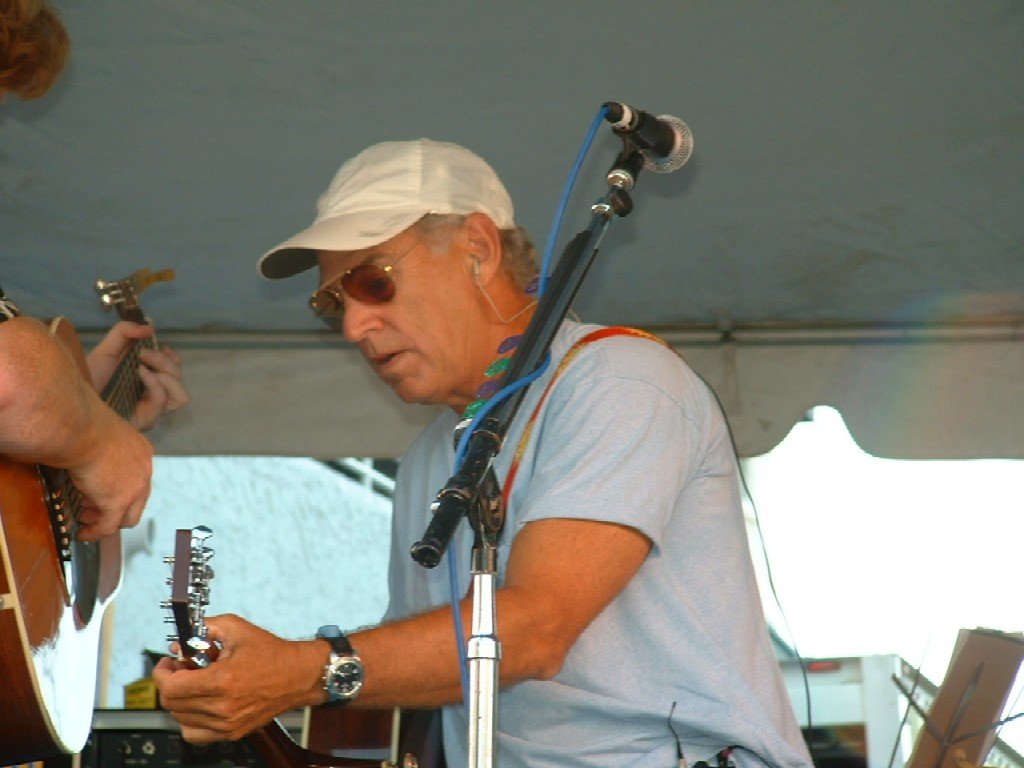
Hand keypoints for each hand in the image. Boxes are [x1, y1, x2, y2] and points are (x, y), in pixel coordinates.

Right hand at [71, 413, 152, 540]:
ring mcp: (134, 488)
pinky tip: (84, 533)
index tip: (103, 493)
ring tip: (86, 518)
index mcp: (142, 452)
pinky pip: (109, 526)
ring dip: (104, 520)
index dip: (120, 489)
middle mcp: (144, 471)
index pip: (138, 479)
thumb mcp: (103, 436)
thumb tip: (91, 457)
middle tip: (94, 509)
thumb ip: (104, 450)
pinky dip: (97, 533)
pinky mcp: (117, 502)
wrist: (81, 430)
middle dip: (115, 508)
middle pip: (136, 500)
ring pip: (126, 516)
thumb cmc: (85, 426)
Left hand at [86, 321, 189, 429]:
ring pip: (181, 395)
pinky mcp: (146, 420)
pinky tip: (140, 374)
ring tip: (142, 367)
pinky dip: (155, 383)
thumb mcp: (106, 349)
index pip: (175, 370)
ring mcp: (152, 409)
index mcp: (147, 379)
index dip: (172, 357)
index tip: (160, 346)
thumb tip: (150, 328)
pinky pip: (163, 401)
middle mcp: (153, 395)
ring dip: (167, 375)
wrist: (70, 397)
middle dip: (164, 360)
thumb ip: (124, 332)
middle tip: (143, 354)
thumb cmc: (88, 377)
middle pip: (179, 379)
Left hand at [153, 615, 327, 742]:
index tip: (168, 663)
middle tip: (180, 669)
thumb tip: (181, 641)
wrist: (299, 675)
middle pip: (172, 704)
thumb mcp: (236, 629)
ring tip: (194, 684)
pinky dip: (190, 719)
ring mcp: (226, 724)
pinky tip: (200, 702)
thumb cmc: (273, 654)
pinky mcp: (232, 732)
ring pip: (180, 719)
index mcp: (221, 681)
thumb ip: (205, 629)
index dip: (162, 673)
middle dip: (170, 683)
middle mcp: (222, 707)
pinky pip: (194, 734)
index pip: (170, 687)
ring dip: (180, 700)